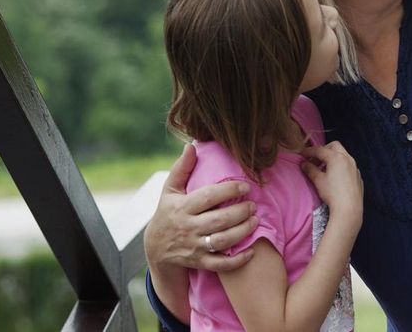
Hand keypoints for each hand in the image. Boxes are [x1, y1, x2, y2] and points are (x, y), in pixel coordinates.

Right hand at [144, 143, 258, 272]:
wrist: (156, 248)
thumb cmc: (169, 212)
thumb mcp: (170, 190)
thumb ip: (182, 169)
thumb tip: (191, 146)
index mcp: (182, 207)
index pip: (208, 197)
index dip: (229, 190)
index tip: (245, 185)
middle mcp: (188, 227)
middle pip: (219, 220)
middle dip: (240, 212)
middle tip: (253, 205)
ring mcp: (194, 246)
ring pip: (222, 241)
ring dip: (242, 232)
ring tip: (255, 221)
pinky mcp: (199, 262)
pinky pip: (220, 264)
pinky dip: (237, 260)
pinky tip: (251, 251)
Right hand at [301, 141, 363, 230]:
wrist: (349, 209)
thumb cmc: (332, 193)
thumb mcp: (318, 180)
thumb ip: (310, 169)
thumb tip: (304, 163)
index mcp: (337, 157)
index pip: (320, 150)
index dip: (309, 151)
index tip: (301, 154)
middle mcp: (348, 159)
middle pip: (334, 146)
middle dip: (323, 150)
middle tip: (314, 159)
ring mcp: (355, 167)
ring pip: (343, 155)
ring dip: (332, 157)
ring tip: (323, 168)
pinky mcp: (358, 176)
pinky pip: (348, 165)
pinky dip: (340, 165)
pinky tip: (335, 176)